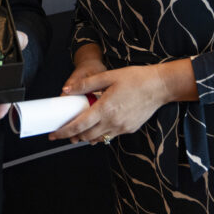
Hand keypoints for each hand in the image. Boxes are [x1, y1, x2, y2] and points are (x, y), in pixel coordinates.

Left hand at [50, 60, 191, 144]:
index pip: (79, 125)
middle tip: (63, 132)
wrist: (159, 86)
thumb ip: (86, 84)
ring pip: (98, 138)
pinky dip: (100, 133)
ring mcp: (122, 128)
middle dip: (72, 136)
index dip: (64, 132)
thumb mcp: (108, 76)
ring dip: (86, 136)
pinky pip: (110, 135)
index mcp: (105, 108)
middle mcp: (113, 122)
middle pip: (86, 135)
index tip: (54, 135)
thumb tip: (67, 90)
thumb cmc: (135, 78)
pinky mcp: (129, 129)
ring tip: (78, 130)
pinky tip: (98, 124)